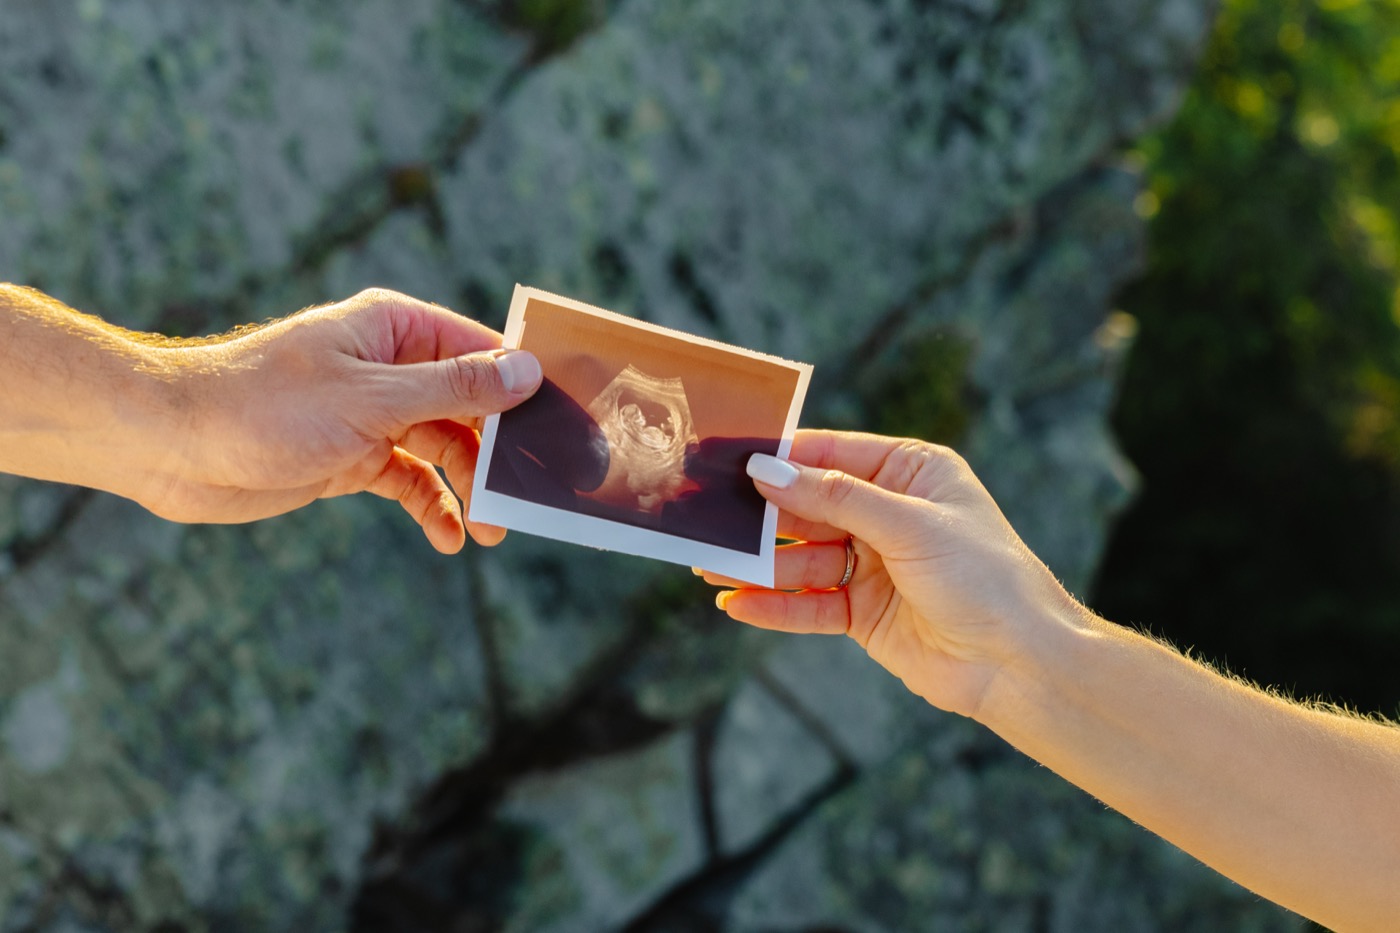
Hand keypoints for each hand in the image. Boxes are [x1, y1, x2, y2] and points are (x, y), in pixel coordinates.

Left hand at [135, 288, 541, 552]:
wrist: (172, 446)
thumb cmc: (264, 404)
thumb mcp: (371, 397)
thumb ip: (454, 388)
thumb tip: (525, 373)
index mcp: (398, 330)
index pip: (483, 352)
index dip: (526, 389)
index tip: (566, 429)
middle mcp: (391, 369)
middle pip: (471, 407)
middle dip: (500, 452)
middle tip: (529, 498)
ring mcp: (374, 415)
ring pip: (446, 449)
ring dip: (470, 488)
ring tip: (491, 531)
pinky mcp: (354, 458)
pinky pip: (411, 481)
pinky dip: (432, 507)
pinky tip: (448, 538)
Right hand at [698, 430, 1083, 717]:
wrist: (1019, 662)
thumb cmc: (984, 577)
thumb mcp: (909, 525)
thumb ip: (834, 498)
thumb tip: (769, 471)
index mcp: (910, 472)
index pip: (831, 455)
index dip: (782, 458)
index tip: (729, 461)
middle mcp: (889, 514)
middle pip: (809, 508)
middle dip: (761, 517)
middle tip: (707, 519)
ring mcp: (874, 565)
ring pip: (803, 559)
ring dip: (760, 566)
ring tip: (709, 567)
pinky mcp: (864, 613)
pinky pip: (810, 604)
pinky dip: (776, 606)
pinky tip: (738, 605)